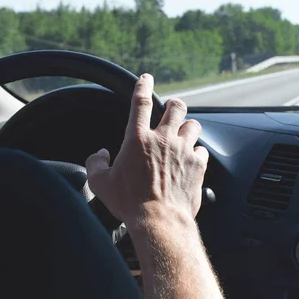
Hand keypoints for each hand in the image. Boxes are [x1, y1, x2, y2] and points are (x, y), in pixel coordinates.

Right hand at [85, 74, 208, 226]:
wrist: (159, 220)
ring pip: (193, 125)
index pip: (140, 102)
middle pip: (176, 107)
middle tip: (172, 110)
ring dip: (188, 127)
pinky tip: (192, 158)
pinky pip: (203, 149)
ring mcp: (183, 150)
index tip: (146, 78)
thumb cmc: (129, 203)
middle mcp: (163, 139)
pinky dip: (198, 151)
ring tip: (184, 135)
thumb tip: (100, 154)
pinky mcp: (198, 164)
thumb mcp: (101, 183)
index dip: (143, 86)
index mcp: (137, 139)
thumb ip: (96, 164)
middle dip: (174, 105)